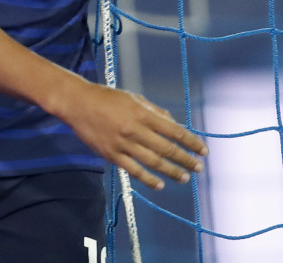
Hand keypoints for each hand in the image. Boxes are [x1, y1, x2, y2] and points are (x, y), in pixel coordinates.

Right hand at [52, 78, 207, 190]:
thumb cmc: (108, 98)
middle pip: (167, 148)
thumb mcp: (135, 98)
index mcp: (143, 114)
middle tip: (199, 167)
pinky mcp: (112, 155)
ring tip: (184, 178)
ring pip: (153, 162)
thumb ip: (155, 112)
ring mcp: (123, 144)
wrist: (78, 104)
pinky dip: (148, 179)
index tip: (203, 150)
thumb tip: (174, 124)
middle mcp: (135, 130)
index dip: (191, 141)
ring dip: (171, 171)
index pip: (174, 131)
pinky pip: (133, 170)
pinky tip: (159, 185)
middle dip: (186, 159)